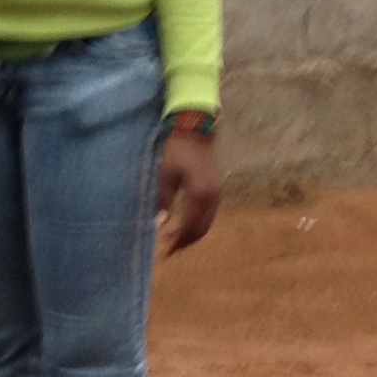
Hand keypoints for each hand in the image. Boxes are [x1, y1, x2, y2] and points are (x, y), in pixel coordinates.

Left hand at [157, 126, 220, 256]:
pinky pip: (210, 211)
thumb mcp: (164, 174)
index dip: (179, 241)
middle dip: (187, 241)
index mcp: (200, 195)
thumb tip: (159, 224)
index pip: (191, 227)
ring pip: (208, 220)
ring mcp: (217, 190)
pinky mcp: (217, 185)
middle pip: (202, 228)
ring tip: (178, 239)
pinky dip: (200, 221)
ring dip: (194, 233)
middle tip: (171, 249)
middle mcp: (213, 196)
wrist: (195, 125)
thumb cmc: (176, 148)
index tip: (166, 251)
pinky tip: (188, 221)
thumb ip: (163, 200)